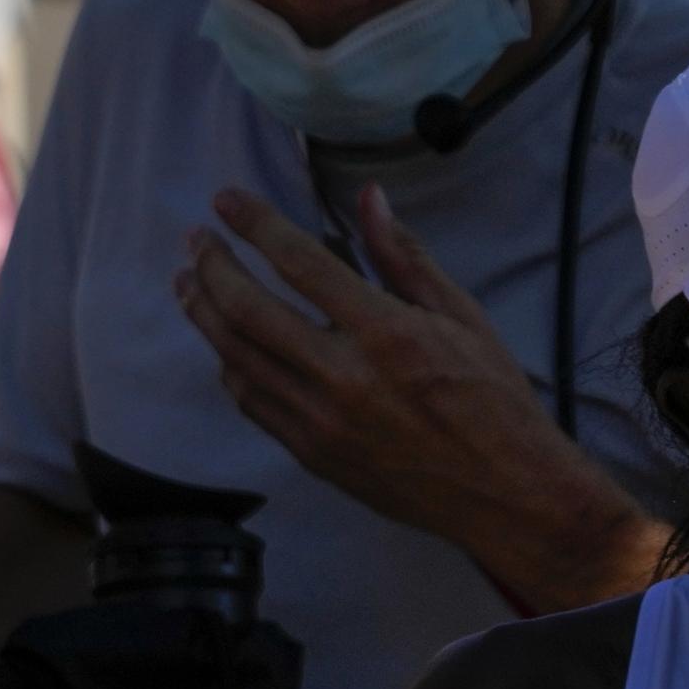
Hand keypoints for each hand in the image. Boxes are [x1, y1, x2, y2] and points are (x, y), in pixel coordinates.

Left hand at [174, 185, 655, 610]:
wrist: (500, 490)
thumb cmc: (491, 397)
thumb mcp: (461, 315)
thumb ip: (404, 257)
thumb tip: (369, 197)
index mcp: (385, 333)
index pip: (301, 264)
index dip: (256, 227)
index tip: (226, 200)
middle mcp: (341, 376)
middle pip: (248, 312)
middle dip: (212, 268)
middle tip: (194, 239)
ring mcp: (317, 419)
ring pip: (236, 358)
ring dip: (205, 315)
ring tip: (188, 282)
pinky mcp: (307, 452)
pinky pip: (250, 401)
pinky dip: (230, 365)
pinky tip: (223, 341)